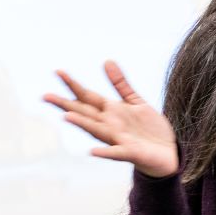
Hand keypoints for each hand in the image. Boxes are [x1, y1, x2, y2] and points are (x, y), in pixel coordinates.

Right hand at [44, 61, 180, 177]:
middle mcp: (110, 125)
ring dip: (82, 124)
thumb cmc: (150, 129)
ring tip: (67, 117)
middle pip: (85, 112)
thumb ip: (120, 84)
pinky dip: (105, 152)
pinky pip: (117, 153)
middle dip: (66, 104)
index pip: (87, 96)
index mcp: (110, 111)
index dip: (73, 84)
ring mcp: (119, 139)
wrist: (169, 153)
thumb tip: (106, 61)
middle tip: (46, 96)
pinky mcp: (132, 153)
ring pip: (97, 130)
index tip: (58, 71)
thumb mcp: (135, 101)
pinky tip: (92, 151)